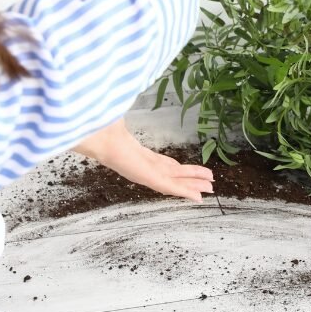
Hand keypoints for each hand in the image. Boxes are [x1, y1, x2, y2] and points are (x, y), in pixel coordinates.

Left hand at [73, 118, 213, 201]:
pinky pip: (172, 187)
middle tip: (208, 184)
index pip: (165, 164)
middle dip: (191, 179)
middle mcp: (147, 167)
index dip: (180, 169)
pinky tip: (197, 197)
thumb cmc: (109, 133)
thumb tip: (120, 114)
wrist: (101, 140)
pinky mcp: (150, 179)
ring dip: (192, 186)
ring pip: (176, 182)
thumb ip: (123, 123)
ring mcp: (148, 174)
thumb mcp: (121, 127)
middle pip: (174, 175)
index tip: (191, 171)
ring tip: (208, 190)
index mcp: (142, 156)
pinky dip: (186, 192)